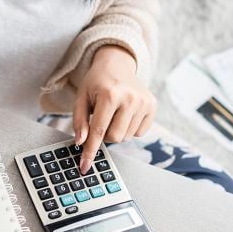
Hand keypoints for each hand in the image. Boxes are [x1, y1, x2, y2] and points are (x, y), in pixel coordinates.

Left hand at [73, 45, 156, 173]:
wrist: (117, 64)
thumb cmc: (96, 82)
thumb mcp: (81, 98)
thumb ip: (79, 121)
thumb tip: (81, 143)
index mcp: (110, 94)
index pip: (99, 131)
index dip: (90, 151)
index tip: (84, 167)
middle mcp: (130, 98)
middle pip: (114, 138)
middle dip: (104, 134)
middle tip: (101, 119)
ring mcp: (144, 102)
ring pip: (126, 137)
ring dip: (117, 131)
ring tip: (114, 113)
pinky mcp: (153, 106)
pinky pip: (139, 133)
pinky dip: (129, 128)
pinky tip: (125, 113)